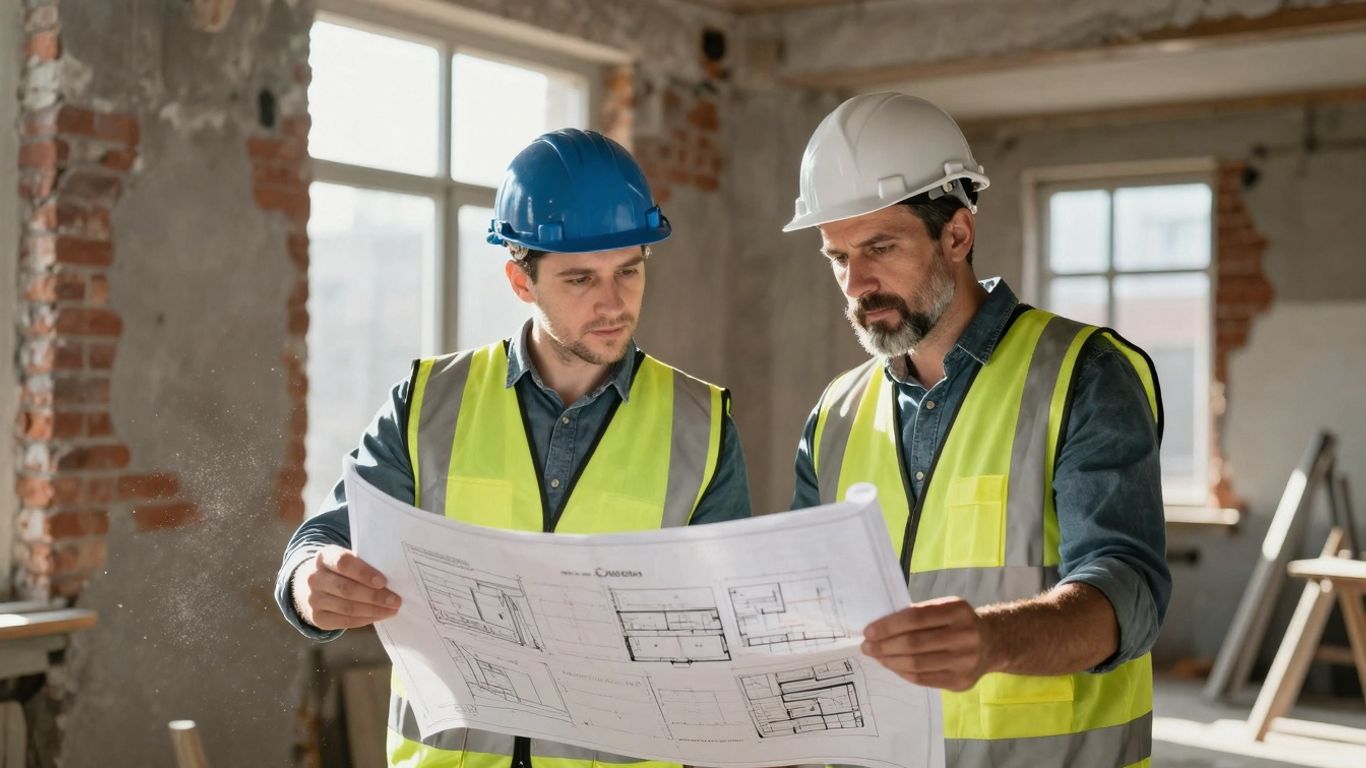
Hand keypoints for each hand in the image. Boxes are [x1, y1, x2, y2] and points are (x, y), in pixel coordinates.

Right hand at [291, 545, 400, 629]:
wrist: (317, 585)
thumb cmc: (343, 570)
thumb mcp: (350, 559)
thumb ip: (366, 564)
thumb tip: (395, 577)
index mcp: (324, 557)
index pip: (343, 563)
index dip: (364, 573)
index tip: (383, 581)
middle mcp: (314, 578)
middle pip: (346, 589)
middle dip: (374, 596)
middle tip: (395, 600)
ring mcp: (313, 599)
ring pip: (347, 607)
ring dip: (373, 610)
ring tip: (392, 610)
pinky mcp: (317, 617)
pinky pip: (345, 621)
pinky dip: (365, 619)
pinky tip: (379, 615)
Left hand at [861, 596, 997, 691]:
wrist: (992, 643)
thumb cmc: (957, 623)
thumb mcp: (944, 608)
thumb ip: (918, 615)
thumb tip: (878, 629)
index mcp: (958, 610)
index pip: (915, 617)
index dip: (888, 626)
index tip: (869, 631)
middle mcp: (965, 635)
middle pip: (914, 643)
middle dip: (884, 646)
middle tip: (867, 647)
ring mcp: (965, 661)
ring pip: (917, 664)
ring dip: (890, 661)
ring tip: (877, 657)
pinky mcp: (962, 682)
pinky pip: (924, 679)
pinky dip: (904, 672)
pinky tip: (893, 666)